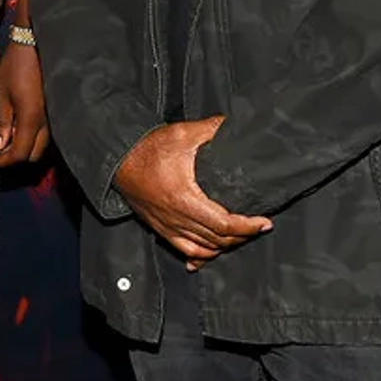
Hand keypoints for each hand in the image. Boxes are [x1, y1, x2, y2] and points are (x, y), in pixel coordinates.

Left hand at [0, 42, 48, 166]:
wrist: (39, 41)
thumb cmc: (18, 63)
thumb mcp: (3, 91)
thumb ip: (3, 120)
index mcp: (31, 118)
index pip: (20, 154)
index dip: (5, 161)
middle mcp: (48, 121)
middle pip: (34, 154)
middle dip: (16, 157)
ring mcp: (55, 115)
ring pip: (43, 144)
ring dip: (26, 146)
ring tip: (8, 137)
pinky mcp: (58, 108)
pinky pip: (48, 131)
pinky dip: (34, 135)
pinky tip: (21, 125)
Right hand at [113, 118, 271, 264]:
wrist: (118, 158)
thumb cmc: (146, 148)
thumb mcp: (182, 134)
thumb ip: (212, 129)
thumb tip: (234, 123)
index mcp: (183, 198)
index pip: (223, 224)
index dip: (247, 226)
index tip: (263, 222)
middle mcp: (174, 217)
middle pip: (217, 240)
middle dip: (242, 236)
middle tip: (258, 227)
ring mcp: (166, 225)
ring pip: (203, 248)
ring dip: (225, 246)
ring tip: (241, 236)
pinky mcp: (159, 226)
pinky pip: (183, 249)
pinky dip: (200, 257)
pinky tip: (209, 256)